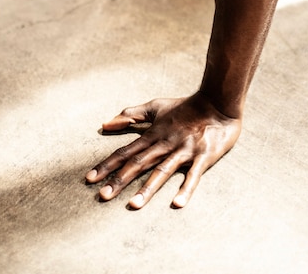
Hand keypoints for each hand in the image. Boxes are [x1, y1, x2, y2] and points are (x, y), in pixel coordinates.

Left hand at [85, 93, 240, 208]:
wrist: (218, 102)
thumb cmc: (185, 107)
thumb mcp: (155, 107)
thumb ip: (131, 115)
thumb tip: (105, 124)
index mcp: (153, 135)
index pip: (125, 152)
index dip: (107, 165)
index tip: (90, 178)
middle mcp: (165, 144)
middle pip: (138, 164)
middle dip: (120, 180)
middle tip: (102, 196)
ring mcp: (184, 151)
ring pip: (162, 171)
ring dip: (147, 188)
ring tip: (133, 205)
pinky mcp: (203, 156)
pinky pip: (193, 175)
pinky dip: (186, 188)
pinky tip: (177, 203)